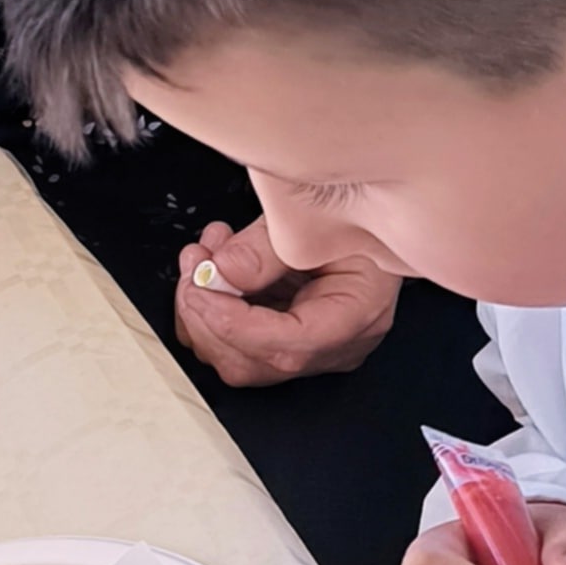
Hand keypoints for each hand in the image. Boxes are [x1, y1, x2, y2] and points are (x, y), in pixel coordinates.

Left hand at [173, 216, 397, 383]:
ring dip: (204, 310)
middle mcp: (338, 342)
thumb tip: (221, 273)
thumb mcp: (314, 210)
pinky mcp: (290, 335)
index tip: (200, 290)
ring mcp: (314, 345)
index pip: (289, 347)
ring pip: (238, 358)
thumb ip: (265, 247)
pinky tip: (214, 266)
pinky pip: (239, 341)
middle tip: (195, 265)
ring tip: (203, 256)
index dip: (234, 325)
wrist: (370, 203)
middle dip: (208, 316)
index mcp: (360, 312)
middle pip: (257, 362)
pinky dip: (212, 308)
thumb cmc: (356, 203)